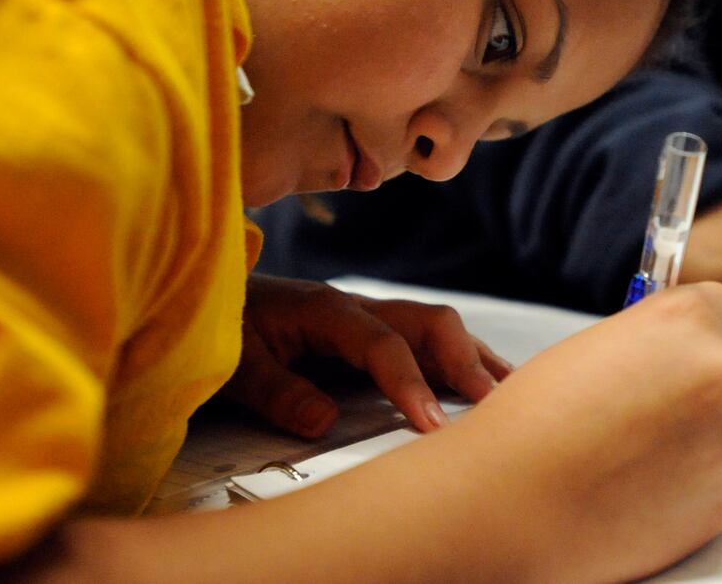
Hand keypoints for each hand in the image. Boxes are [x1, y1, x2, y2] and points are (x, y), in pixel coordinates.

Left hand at [221, 274, 511, 436]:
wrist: (212, 298)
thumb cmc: (225, 328)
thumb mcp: (235, 364)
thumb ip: (277, 391)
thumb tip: (322, 421)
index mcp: (327, 310)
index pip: (384, 344)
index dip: (411, 383)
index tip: (431, 423)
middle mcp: (359, 308)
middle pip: (430, 324)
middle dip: (466, 362)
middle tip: (491, 406)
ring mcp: (371, 318)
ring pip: (439, 330)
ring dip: (475, 359)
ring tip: (510, 395)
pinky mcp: (374, 334)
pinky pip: (428, 342)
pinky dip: (462, 360)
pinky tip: (484, 385)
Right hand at [452, 282, 721, 582]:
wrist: (511, 504)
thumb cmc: (533, 423)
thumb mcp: (596, 350)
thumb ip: (654, 347)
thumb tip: (675, 361)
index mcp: (686, 321)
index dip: (717, 334)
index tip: (703, 349)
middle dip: (721, 389)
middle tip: (667, 411)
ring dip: (703, 440)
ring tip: (631, 458)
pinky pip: (721, 482)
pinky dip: (691, 485)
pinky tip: (635, 490)